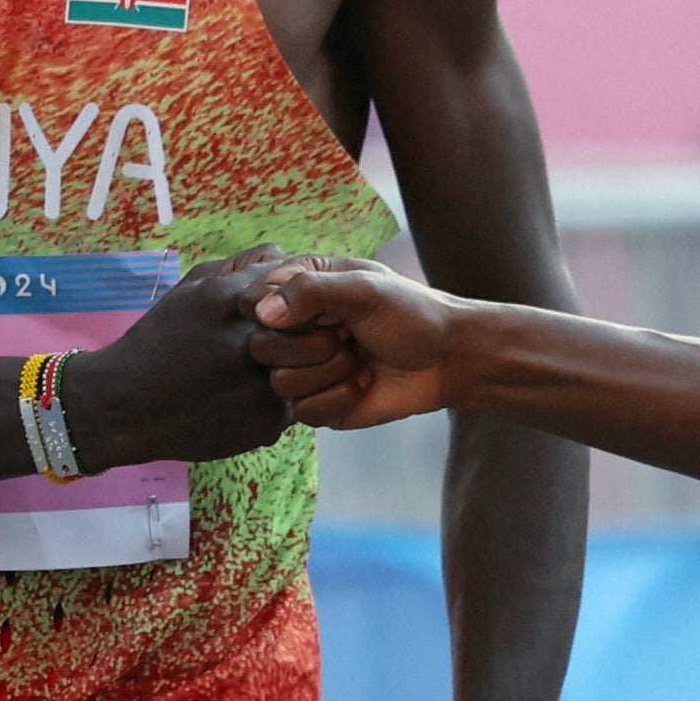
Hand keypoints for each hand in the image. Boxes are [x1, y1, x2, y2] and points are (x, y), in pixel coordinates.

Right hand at [64, 245, 351, 469]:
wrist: (125, 407)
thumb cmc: (160, 340)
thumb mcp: (191, 289)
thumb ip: (241, 268)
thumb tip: (285, 255)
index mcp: (228, 301)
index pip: (300, 286)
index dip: (307, 297)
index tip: (303, 305)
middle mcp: (248, 343)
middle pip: (320, 331)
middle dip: (321, 333)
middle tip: (315, 337)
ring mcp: (260, 388)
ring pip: (319, 371)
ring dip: (313, 368)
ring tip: (293, 366)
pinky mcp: (265, 425)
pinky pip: (298, 405)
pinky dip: (286, 399)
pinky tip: (259, 397)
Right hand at [249, 256, 454, 428]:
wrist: (447, 358)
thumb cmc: (411, 313)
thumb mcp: (364, 288)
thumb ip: (311, 291)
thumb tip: (261, 314)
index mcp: (300, 288)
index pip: (252, 301)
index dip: (276, 312)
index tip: (318, 311)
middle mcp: (295, 328)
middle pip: (261, 347)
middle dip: (311, 346)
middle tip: (346, 336)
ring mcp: (305, 367)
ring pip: (281, 382)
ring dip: (331, 373)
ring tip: (360, 359)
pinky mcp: (317, 403)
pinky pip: (304, 412)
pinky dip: (340, 398)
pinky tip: (363, 383)